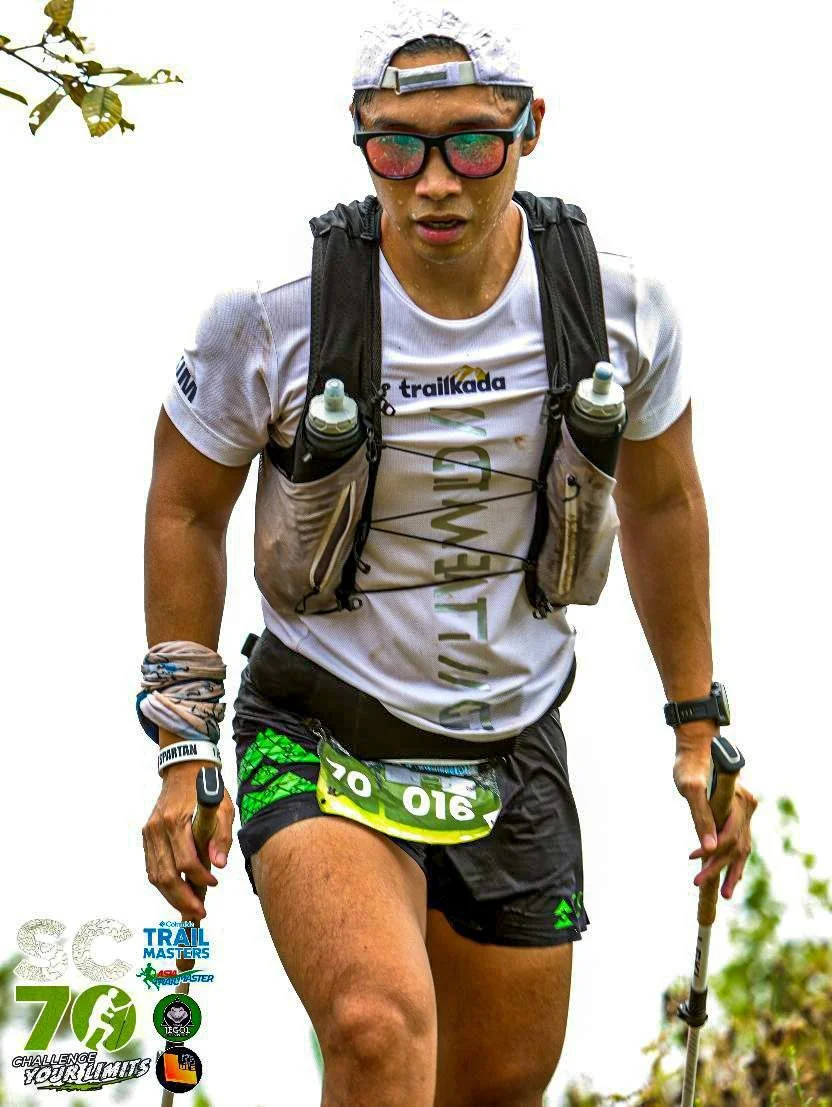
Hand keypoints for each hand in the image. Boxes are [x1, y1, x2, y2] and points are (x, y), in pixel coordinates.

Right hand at [142, 759, 234, 920]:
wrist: (184, 769)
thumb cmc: (207, 788)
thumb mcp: (224, 807)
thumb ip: (221, 836)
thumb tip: (219, 865)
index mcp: (176, 820)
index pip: (185, 860)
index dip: (199, 877)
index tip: (213, 883)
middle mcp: (157, 828)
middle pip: (166, 874)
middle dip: (182, 899)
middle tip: (199, 913)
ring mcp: (149, 833)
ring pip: (155, 875)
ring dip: (172, 897)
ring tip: (189, 911)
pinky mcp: (147, 836)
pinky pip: (151, 867)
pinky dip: (163, 884)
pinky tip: (176, 894)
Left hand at [673, 726, 757, 899]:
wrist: (698, 744)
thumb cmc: (690, 764)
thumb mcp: (690, 788)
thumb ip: (701, 816)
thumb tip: (708, 848)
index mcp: (738, 801)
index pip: (729, 838)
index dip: (713, 855)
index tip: (695, 864)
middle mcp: (746, 805)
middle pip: (736, 844)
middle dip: (720, 868)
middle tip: (702, 886)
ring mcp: (745, 807)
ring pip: (742, 845)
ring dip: (732, 869)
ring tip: (724, 892)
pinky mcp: (739, 809)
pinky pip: (740, 837)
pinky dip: (734, 855)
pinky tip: (726, 870)